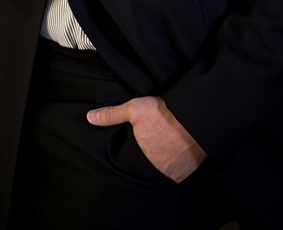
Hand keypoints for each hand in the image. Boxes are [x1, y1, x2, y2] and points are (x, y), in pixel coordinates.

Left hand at [87, 96, 205, 182]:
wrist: (193, 118)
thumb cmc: (163, 114)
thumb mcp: (134, 109)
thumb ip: (112, 115)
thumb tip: (90, 118)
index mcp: (140, 158)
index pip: (132, 163)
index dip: (133, 154)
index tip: (137, 147)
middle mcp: (155, 170)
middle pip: (148, 167)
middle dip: (149, 158)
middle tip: (153, 146)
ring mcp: (172, 173)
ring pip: (164, 171)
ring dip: (164, 162)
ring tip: (164, 149)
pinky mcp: (187, 171)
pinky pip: (179, 172)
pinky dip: (177, 164)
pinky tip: (177, 153)